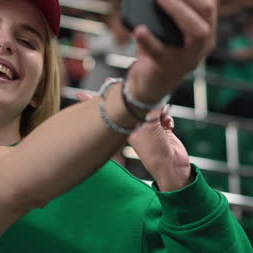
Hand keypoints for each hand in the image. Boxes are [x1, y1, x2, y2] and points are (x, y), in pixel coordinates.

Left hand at [75, 91, 190, 190]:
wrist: (172, 167)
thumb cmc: (155, 152)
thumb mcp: (147, 128)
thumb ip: (145, 109)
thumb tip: (145, 95)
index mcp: (126, 129)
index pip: (107, 111)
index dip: (95, 101)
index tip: (80, 94)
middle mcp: (134, 127)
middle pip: (129, 105)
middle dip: (133, 96)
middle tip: (122, 84)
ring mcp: (146, 127)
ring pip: (149, 107)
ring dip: (158, 110)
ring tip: (162, 119)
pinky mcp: (159, 129)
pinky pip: (162, 115)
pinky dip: (166, 117)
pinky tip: (168, 125)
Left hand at [126, 0, 217, 103]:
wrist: (147, 80)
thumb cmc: (156, 42)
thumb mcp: (161, 19)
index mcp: (205, 20)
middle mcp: (204, 37)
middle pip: (205, 7)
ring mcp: (189, 55)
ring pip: (197, 31)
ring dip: (179, 9)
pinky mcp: (169, 68)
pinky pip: (162, 53)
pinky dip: (150, 40)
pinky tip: (140, 29)